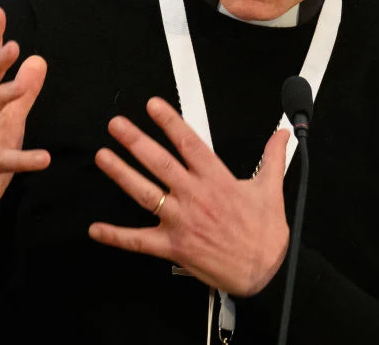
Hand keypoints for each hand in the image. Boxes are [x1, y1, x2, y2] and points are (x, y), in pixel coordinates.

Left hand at [89, 97, 289, 295]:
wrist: (266, 273)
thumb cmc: (266, 234)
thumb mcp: (272, 189)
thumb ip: (272, 157)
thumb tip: (281, 134)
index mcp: (217, 181)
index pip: (190, 144)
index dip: (170, 123)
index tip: (153, 106)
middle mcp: (196, 197)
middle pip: (161, 163)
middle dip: (136, 142)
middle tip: (117, 125)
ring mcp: (182, 222)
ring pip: (146, 194)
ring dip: (122, 175)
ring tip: (103, 157)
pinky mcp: (174, 247)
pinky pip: (140, 242)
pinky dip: (117, 236)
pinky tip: (97, 229)